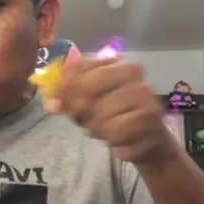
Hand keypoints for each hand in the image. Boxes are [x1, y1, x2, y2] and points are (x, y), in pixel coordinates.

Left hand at [52, 53, 177, 166]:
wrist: (150, 139)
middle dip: (79, 109)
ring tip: (103, 129)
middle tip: (83, 120)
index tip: (55, 103)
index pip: (81, 67)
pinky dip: (111, 140)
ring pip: (101, 115)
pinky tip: (117, 139)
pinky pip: (116, 134)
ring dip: (95, 128)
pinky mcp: (151, 124)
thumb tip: (52, 103)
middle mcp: (136, 77)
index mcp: (120, 64)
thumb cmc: (116, 114)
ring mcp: (146, 100)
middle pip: (88, 90)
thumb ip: (70, 96)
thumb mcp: (90, 101)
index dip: (63, 86)